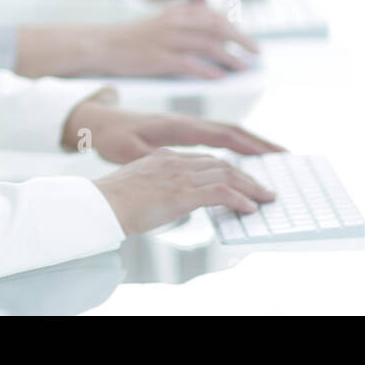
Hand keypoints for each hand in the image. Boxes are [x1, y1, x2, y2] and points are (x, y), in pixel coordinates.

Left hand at [63, 90, 284, 163]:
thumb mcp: (127, 151)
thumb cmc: (112, 136)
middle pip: (233, 130)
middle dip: (261, 143)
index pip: (223, 134)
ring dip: (251, 143)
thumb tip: (171, 168)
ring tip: (274, 157)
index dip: (249, 144)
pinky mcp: (183, 131)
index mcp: (179, 126)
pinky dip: (235, 144)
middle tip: (287, 156)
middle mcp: (187, 122)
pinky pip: (216, 136)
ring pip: (227, 132)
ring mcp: (186, 125)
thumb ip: (150, 160)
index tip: (272, 154)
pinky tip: (244, 156)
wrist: (98, 121)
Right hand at [93, 149, 277, 235]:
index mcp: (163, 157)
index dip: (225, 169)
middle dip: (245, 175)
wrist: (100, 205)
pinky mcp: (183, 192)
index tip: (240, 178)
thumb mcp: (137, 184)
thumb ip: (156, 185)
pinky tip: (249, 208)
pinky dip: (239, 199)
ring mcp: (180, 175)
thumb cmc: (111, 201)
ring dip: (250, 187)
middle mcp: (175, 160)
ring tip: (264, 198)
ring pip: (226, 174)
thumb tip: (167, 199)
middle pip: (220, 164)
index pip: (203, 159)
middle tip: (262, 188)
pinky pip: (221, 193)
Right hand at [96, 1, 259, 78]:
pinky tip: (220, 78)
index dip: (235, 27)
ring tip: (244, 68)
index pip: (213, 15)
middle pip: (217, 27)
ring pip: (208, 45)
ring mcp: (166, 39)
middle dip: (240, 40)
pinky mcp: (158, 58)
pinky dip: (208, 70)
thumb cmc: (130, 40)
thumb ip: (183, 27)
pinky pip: (190, 64)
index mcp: (175, 12)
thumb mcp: (159, 24)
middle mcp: (174, 22)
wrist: (100, 45)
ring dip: (230, 57)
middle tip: (256, 53)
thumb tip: (212, 41)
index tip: (248, 40)